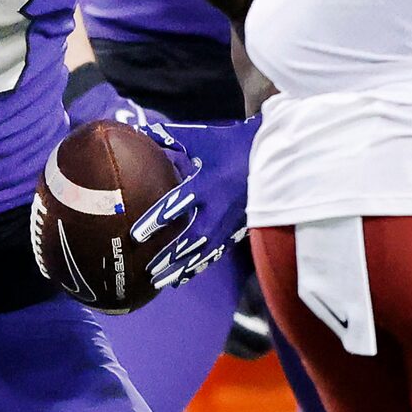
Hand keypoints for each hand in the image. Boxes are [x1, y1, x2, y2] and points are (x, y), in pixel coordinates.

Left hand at [130, 115, 256, 290]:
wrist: (275, 155)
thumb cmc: (233, 144)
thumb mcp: (203, 138)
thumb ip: (171, 138)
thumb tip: (142, 130)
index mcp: (207, 183)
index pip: (177, 205)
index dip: (156, 220)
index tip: (136, 235)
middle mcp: (219, 206)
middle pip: (191, 238)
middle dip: (169, 255)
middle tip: (148, 268)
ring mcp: (231, 220)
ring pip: (204, 251)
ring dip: (182, 267)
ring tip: (160, 281)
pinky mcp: (239, 228)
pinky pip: (217, 252)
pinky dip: (199, 265)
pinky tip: (184, 277)